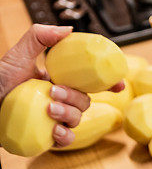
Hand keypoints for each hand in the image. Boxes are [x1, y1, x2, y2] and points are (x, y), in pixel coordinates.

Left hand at [0, 24, 124, 147]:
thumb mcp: (17, 54)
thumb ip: (40, 37)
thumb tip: (68, 29)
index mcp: (58, 81)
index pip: (89, 83)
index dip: (108, 84)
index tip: (118, 83)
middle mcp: (59, 100)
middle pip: (85, 101)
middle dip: (75, 97)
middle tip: (55, 92)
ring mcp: (54, 119)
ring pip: (77, 119)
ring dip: (68, 114)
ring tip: (49, 109)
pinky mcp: (46, 137)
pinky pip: (66, 139)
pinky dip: (64, 136)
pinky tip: (54, 130)